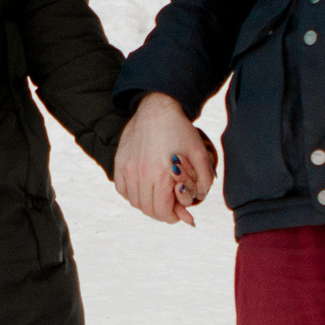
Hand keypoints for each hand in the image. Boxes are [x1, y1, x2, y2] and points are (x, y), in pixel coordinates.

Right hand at [114, 92, 216, 226]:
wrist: (158, 107)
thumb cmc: (180, 130)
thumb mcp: (200, 154)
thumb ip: (204, 181)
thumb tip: (198, 201)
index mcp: (161, 174)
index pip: (163, 211)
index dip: (174, 217)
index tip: (180, 214)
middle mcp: (141, 173)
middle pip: (148, 210)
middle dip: (162, 213)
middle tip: (171, 208)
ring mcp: (128, 168)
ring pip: (135, 202)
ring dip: (148, 205)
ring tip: (159, 197)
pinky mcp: (120, 162)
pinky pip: (122, 189)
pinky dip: (132, 194)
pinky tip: (144, 188)